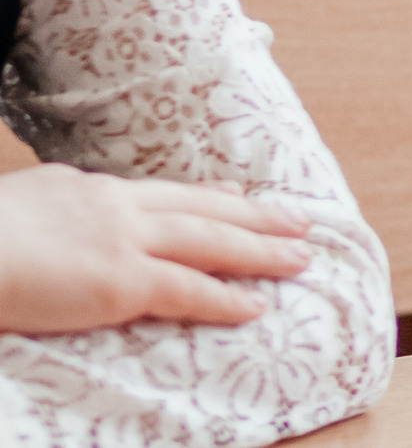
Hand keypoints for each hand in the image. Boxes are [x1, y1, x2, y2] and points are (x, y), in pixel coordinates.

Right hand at [0, 164, 313, 332]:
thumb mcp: (25, 205)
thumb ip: (57, 210)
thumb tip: (65, 225)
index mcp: (90, 188)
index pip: (165, 193)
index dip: (211, 199)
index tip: (243, 200)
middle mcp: (118, 206)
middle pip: (204, 208)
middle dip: (256, 218)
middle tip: (299, 223)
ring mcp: (124, 242)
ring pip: (211, 242)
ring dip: (261, 251)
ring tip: (300, 258)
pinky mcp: (120, 283)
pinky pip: (188, 290)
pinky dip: (226, 299)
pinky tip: (256, 305)